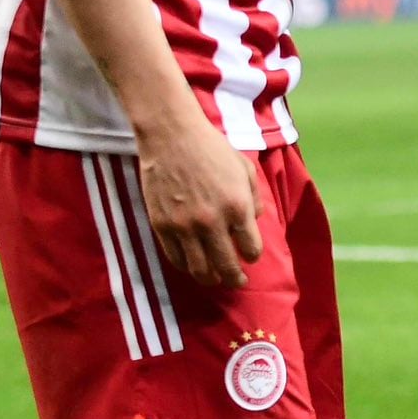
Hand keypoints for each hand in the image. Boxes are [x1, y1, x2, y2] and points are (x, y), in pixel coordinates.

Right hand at [137, 111, 263, 288]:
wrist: (171, 135)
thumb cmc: (212, 148)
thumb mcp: (245, 169)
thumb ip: (254, 199)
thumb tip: (255, 222)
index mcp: (237, 207)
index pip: (251, 249)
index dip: (252, 256)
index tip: (249, 255)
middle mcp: (212, 222)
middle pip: (227, 266)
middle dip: (235, 279)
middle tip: (238, 282)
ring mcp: (184, 226)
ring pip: (200, 269)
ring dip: (210, 278)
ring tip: (215, 278)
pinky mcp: (162, 225)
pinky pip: (176, 258)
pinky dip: (186, 266)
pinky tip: (193, 265)